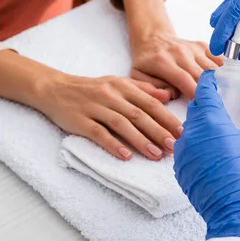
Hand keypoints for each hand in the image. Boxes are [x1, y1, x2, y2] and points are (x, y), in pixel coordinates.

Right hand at [0, 51, 180, 160]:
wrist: (55, 88)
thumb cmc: (91, 89)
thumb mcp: (118, 84)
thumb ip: (143, 89)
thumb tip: (168, 96)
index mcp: (123, 86)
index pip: (150, 103)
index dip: (167, 118)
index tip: (183, 132)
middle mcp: (111, 95)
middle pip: (139, 114)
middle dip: (159, 131)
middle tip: (175, 146)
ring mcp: (95, 108)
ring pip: (122, 124)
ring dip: (140, 140)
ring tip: (155, 155)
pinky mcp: (80, 120)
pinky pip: (99, 133)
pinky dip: (113, 144)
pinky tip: (125, 156)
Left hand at [120, 0, 222, 99]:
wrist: (152, 38)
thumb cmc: (145, 63)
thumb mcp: (137, 77)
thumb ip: (149, 90)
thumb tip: (167, 96)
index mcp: (163, 61)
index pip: (184, 79)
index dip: (195, 94)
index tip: (202, 108)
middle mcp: (180, 52)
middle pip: (202, 75)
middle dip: (209, 92)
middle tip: (212, 107)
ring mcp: (193, 48)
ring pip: (212, 69)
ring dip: (217, 84)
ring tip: (216, 97)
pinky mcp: (202, 46)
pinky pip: (218, 60)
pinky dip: (221, 73)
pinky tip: (218, 83)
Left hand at [173, 71, 239, 240]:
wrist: (238, 212)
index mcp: (210, 121)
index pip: (203, 89)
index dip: (209, 81)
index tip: (217, 79)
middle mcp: (191, 133)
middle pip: (195, 108)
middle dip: (208, 104)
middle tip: (224, 106)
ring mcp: (182, 151)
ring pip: (189, 128)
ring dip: (202, 126)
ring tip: (220, 133)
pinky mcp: (179, 168)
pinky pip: (185, 147)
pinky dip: (196, 144)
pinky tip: (212, 153)